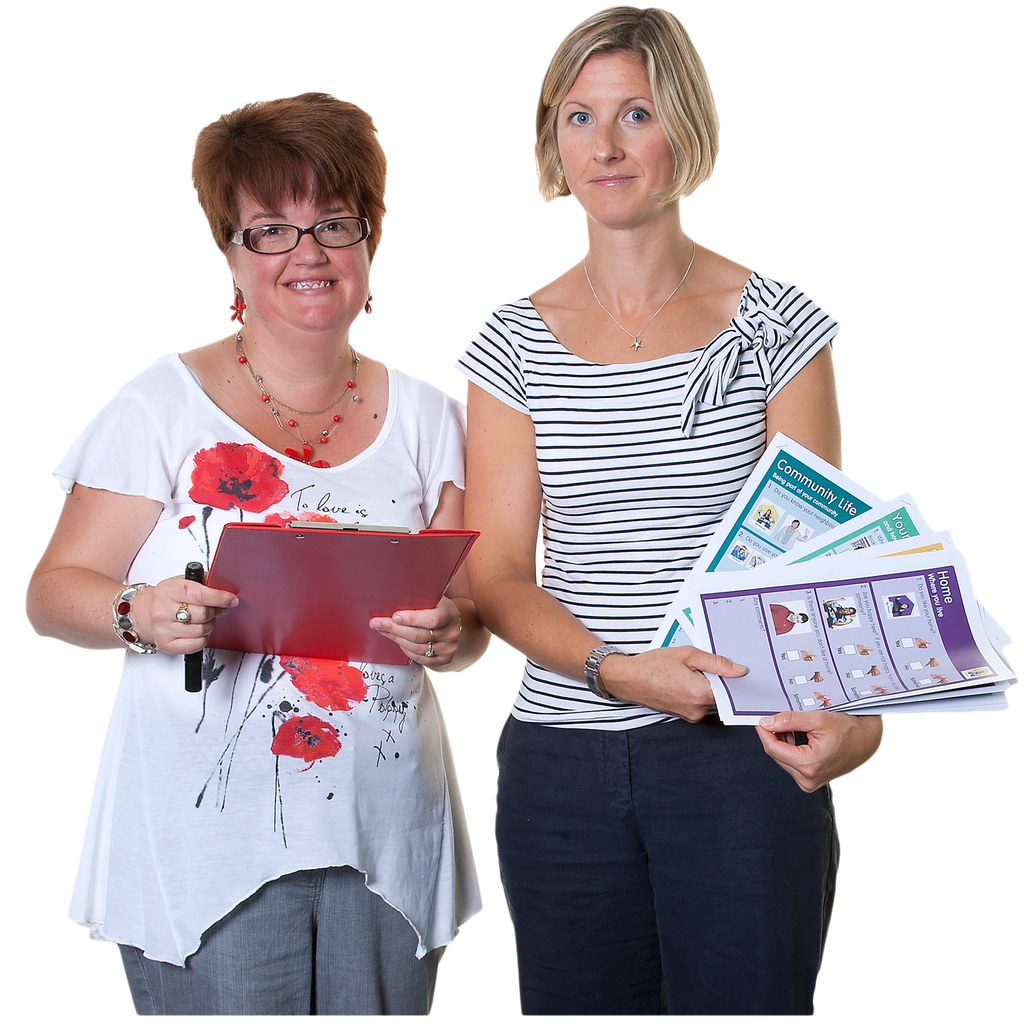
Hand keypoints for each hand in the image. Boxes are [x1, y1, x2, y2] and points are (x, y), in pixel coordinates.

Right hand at [131, 576, 238, 654]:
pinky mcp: (166, 644)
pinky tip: (198, 630)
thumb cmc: (168, 597)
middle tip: (217, 608)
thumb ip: (204, 581)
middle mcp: (162, 610)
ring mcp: (162, 629)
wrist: (145, 612)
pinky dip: (203, 638)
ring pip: (201, 630)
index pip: (200, 595)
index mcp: (167, 591)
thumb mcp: (183, 581)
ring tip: (205, 619)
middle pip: (203, 614)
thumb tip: (225, 586)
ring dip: (210, 624)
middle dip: (216, 611)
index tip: (231, 599)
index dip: (220, 598)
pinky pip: (196, 644)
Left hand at [371, 596, 462, 666]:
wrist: (451, 622)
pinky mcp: (444, 659)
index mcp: (449, 613)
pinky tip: (398, 641)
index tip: (394, 616)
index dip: (412, 619)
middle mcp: (451, 632)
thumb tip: (391, 600)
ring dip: (396, 639)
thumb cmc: (437, 608)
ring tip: (384, 631)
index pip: (432, 619)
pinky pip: (420, 658)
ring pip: (416, 648)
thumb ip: (417, 599)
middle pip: (419, 635)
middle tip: (377, 623)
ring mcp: (448, 647)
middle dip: (394, 629)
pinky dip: (406, 650)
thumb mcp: (432, 598)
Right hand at [600, 645, 746, 722]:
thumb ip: (716, 662)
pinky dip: (697, 691)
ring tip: (689, 671)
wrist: (628, 679)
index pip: (731, 689)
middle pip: (721, 694)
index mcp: (700, 694)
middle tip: (703, 664)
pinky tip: (684, 679)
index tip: (732, 667)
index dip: (732, 677)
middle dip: (717, 679)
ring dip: (706, 685)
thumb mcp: (687, 654)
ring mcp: (690, 715)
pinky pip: (699, 703)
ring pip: (710, 698)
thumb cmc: (653, 665)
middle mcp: (697, 710)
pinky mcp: (685, 716)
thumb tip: (740, 670)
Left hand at [756, 711, 885, 791]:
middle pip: (775, 754)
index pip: (772, 748)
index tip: (761, 719)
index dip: (764, 731)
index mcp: (809, 764)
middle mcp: (807, 778)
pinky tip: (796, 737)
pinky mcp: (809, 781)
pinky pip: (790, 763)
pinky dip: (788, 749)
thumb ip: (789, 720)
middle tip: (779, 719)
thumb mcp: (818, 720)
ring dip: (781, 742)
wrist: (867, 743)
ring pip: (781, 758)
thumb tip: (767, 722)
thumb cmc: (848, 732)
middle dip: (774, 735)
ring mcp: (808, 782)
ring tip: (792, 727)